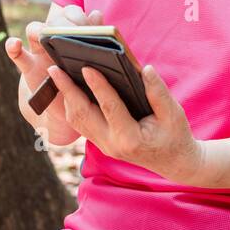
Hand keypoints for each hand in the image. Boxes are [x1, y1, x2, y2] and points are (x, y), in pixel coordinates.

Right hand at [7, 4, 101, 146]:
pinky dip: (13, 47)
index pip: (71, 13)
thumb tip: (96, 14)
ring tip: (44, 33)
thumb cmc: (83, 79)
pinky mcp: (29, 67)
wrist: (68, 105)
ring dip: (39, 29)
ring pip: (33, 29)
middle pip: (53, 18)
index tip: (89, 26)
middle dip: (64, 21)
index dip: (78, 15)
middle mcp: (53, 37)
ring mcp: (39, 51)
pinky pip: (17, 55)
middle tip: (75, 31)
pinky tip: (15, 44)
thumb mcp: (91, 61)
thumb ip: (94, 38)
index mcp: (71, 32)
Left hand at [47, 61, 202, 184]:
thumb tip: (145, 69)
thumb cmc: (174, 136)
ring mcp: (102, 145)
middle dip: (67, 90)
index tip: (87, 67)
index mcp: (130, 138)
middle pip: (82, 115)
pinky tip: (68, 86)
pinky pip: (80, 122)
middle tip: (54, 68)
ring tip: (57, 73)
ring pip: (76, 120)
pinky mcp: (99, 142)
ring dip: (66, 96)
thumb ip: (158, 92)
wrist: (173, 162)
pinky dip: (72, 103)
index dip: (98, 86)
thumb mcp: (174, 114)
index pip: (110, 108)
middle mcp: (111, 144)